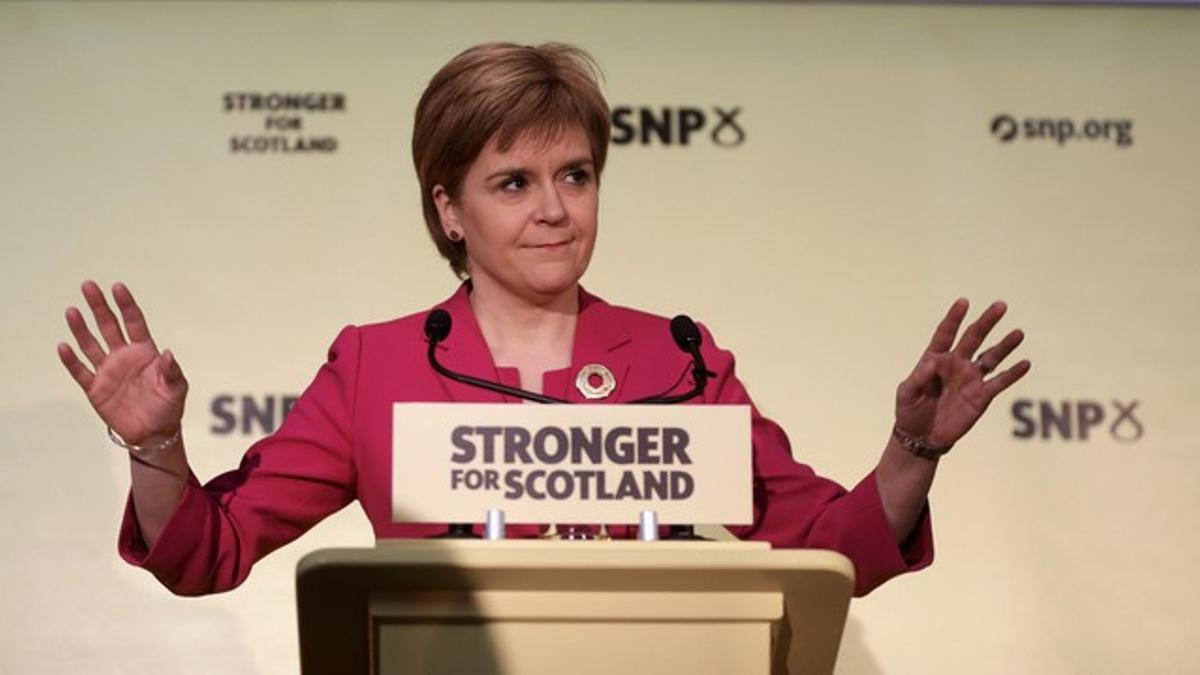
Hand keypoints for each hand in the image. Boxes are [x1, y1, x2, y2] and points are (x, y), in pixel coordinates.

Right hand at [57, 281, 186, 445]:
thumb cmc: (169, 407)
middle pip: (109, 326)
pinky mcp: (95, 389)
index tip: (117, 287)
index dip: (126, 305)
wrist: (154, 434)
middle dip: (99, 306)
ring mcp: (108, 371)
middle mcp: (124, 357)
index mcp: (145, 352)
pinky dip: (71, 360)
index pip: (134, 322)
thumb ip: (172, 371)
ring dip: (81, 329)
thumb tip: (168, 353)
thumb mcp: (177, 388)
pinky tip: (64, 346)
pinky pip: (80, 372)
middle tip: (88, 286)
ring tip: (72, 311)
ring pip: (91, 344)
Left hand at [895, 299, 1029, 449]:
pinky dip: (1013, 374)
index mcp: (935, 358)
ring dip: (1005, 346)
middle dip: (986, 322)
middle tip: (1001, 305)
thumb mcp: (907, 393)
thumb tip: (933, 362)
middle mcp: (956, 364)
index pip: (946, 333)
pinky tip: (1025, 363)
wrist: (922, 437)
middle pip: (973, 339)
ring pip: (991, 357)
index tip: (964, 302)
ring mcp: (970, 379)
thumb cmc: (910, 411)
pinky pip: (1000, 382)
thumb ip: (918, 377)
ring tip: (1018, 333)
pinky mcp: (982, 396)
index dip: (954, 318)